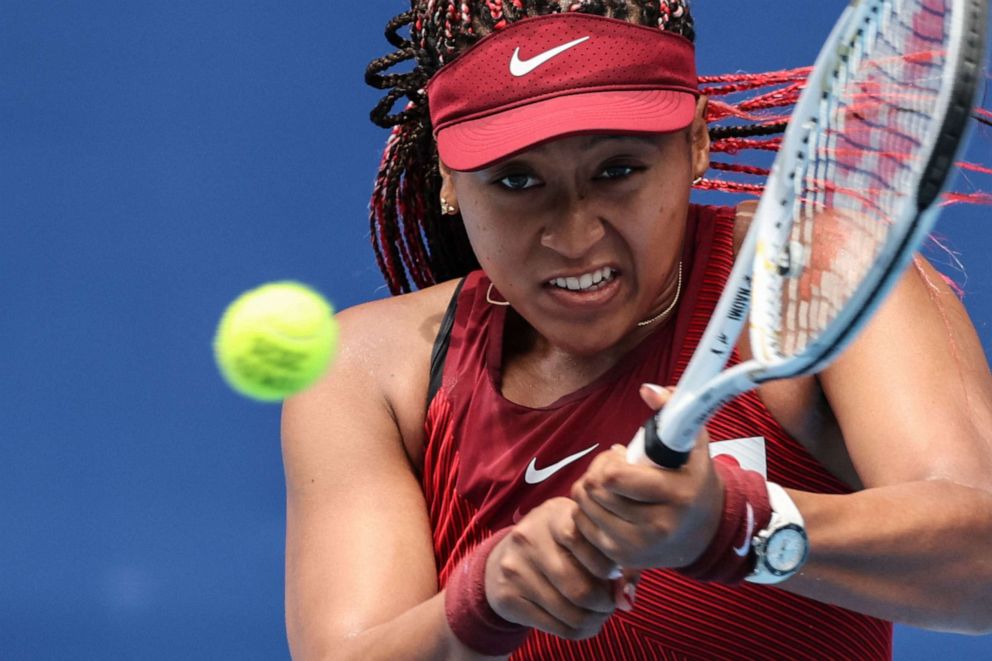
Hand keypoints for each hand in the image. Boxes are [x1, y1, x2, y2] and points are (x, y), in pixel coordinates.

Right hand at [484, 497, 638, 639]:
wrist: (504, 559)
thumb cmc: (556, 545)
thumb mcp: (579, 534)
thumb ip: (611, 558)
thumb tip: (626, 599)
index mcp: (552, 514)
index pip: (582, 539)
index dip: (608, 565)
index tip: (614, 573)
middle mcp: (528, 537)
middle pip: (581, 587)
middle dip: (605, 602)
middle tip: (610, 602)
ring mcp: (515, 569)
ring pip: (571, 613)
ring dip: (594, 620)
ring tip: (599, 613)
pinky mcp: (508, 598)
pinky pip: (557, 628)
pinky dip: (579, 631)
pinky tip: (583, 622)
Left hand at [569, 384, 723, 568]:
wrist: (704, 533)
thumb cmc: (693, 480)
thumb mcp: (692, 444)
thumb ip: (674, 410)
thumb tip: (647, 389)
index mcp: (676, 496)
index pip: (615, 478)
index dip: (608, 462)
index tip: (620, 455)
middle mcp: (658, 527)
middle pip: (594, 492)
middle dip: (596, 472)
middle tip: (613, 468)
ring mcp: (638, 547)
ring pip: (584, 508)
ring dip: (589, 490)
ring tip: (611, 486)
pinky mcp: (622, 559)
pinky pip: (582, 527)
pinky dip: (588, 511)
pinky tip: (607, 505)